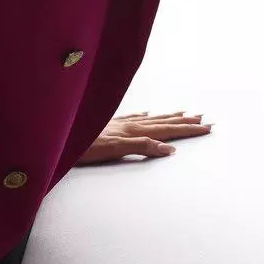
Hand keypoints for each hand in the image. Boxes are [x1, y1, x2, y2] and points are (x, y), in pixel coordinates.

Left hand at [76, 111, 211, 165]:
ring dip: (170, 117)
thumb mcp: (114, 150)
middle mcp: (129, 125)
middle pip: (163, 122)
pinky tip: (147, 112)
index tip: (206, 128)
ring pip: (151, 118)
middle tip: (205, 120)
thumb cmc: (83, 147)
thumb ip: (142, 147)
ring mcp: (119, 122)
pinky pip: (133, 117)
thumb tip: (169, 149)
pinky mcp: (109, 123)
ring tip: (185, 112)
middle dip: (185, 122)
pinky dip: (144, 116)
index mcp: (133, 131)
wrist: (57, 137)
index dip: (187, 130)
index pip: (167, 131)